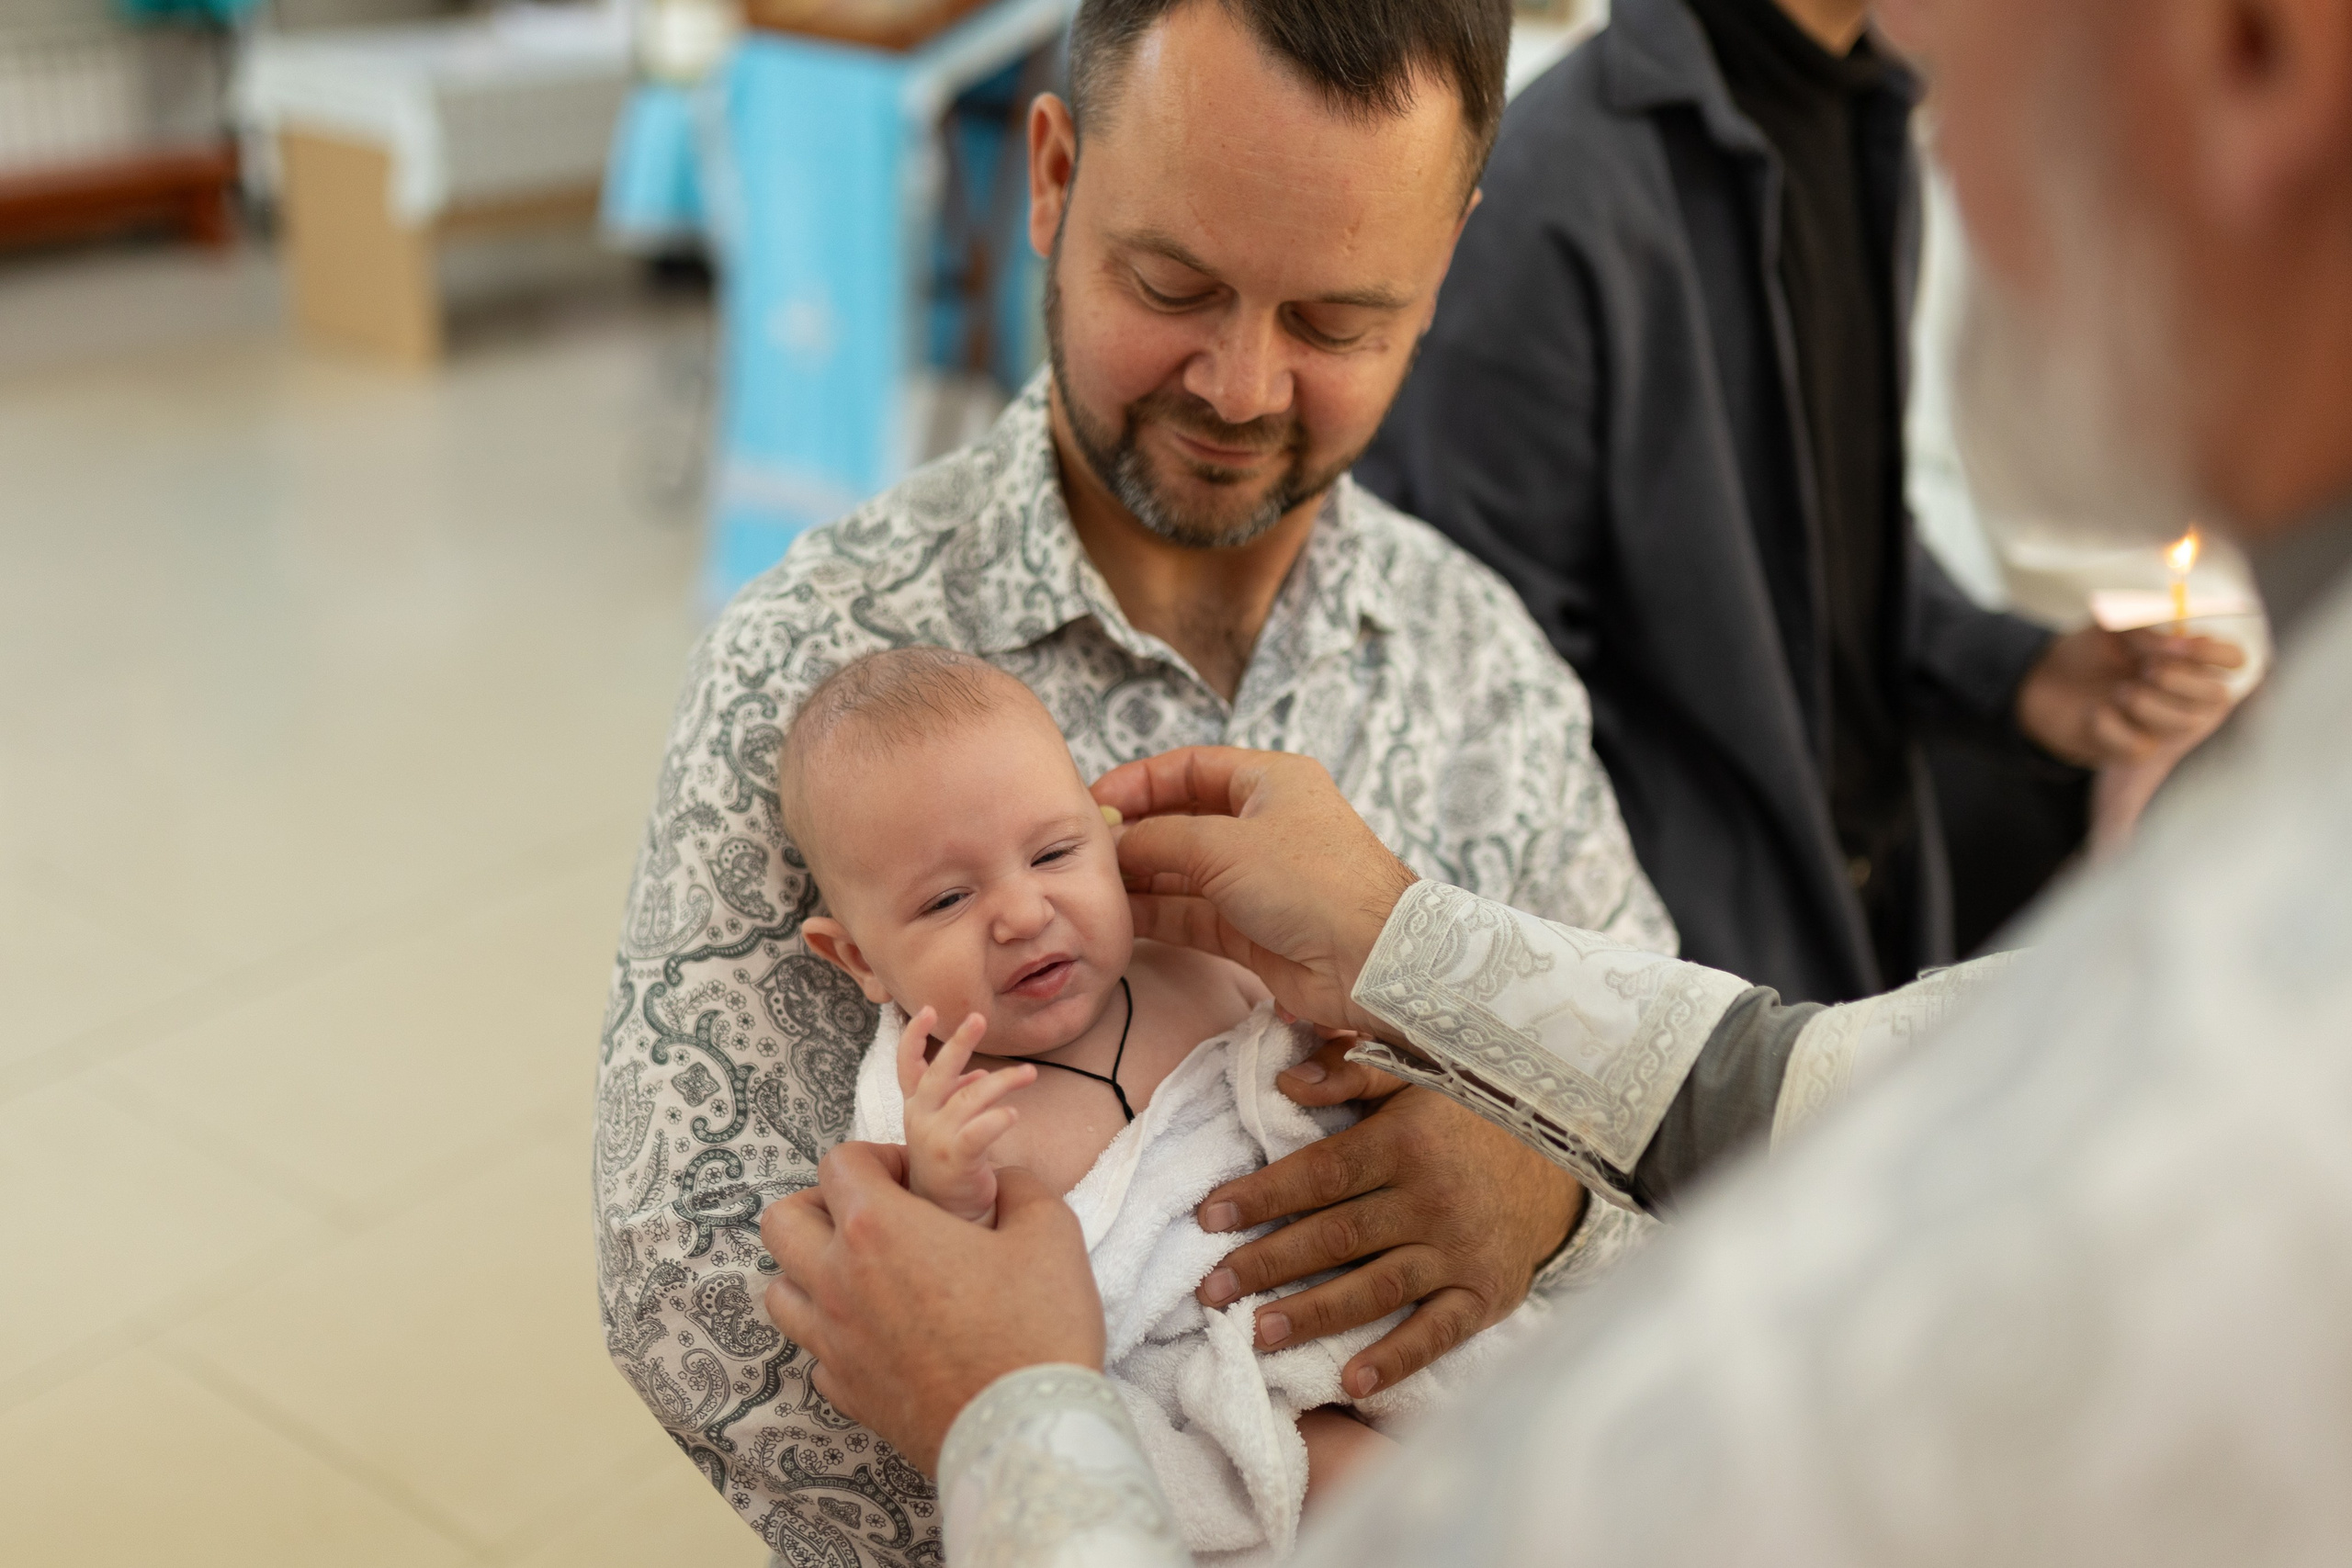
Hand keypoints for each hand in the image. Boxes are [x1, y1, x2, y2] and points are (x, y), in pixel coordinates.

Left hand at [761, 1141, 1103, 1475]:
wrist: (1023, 1435)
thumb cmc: (1036, 1329)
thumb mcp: (1051, 1232)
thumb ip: (1019, 1187)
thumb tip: (1002, 1182)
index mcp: (878, 1230)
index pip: (838, 1163)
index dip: (877, 1157)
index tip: (915, 1176)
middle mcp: (838, 1283)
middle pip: (782, 1222)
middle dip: (822, 1204)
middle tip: (876, 1217)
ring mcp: (834, 1344)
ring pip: (779, 1290)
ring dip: (810, 1270)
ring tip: (865, 1274)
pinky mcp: (845, 1392)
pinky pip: (814, 1351)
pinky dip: (836, 1335)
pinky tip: (881, 1334)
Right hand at [898, 1006, 1033, 1224]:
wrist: (947, 1210)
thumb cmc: (949, 1160)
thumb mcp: (946, 1124)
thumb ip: (958, 1096)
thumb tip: (980, 1073)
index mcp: (917, 1106)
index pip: (907, 1065)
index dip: (914, 1037)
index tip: (927, 1009)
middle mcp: (920, 1118)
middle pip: (938, 1074)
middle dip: (958, 1043)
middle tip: (979, 1018)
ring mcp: (935, 1139)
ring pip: (969, 1098)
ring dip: (1002, 1081)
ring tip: (1030, 1073)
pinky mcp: (956, 1160)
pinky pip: (978, 1133)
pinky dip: (996, 1120)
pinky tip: (1013, 1114)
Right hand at [1091, 747, 1417, 1036]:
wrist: (1373, 959)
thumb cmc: (1314, 882)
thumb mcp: (1225, 845)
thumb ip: (1160, 840)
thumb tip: (1113, 843)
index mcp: (1269, 781)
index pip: (1190, 768)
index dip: (1138, 782)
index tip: (1093, 802)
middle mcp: (1262, 825)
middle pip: (1181, 820)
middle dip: (1134, 835)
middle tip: (1085, 852)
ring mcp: (1256, 879)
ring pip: (1183, 872)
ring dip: (1140, 879)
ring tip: (1093, 887)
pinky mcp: (1251, 928)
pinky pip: (1191, 914)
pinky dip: (1157, 914)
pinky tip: (1120, 917)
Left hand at [1193, 1083, 1583, 1397]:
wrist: (1559, 1154)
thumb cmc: (1466, 1114)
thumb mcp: (1416, 1074)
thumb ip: (1350, 1071)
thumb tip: (1285, 1079)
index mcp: (1406, 1142)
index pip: (1320, 1174)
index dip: (1262, 1196)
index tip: (1208, 1216)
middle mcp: (1432, 1200)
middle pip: (1336, 1237)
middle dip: (1267, 1264)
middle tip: (1210, 1290)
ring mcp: (1460, 1252)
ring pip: (1375, 1288)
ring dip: (1314, 1314)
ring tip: (1258, 1334)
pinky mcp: (1485, 1295)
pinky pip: (1438, 1333)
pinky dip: (1396, 1359)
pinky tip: (1351, 1381)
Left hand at [2016, 627, 2243, 767]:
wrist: (2043, 681)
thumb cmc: (2087, 650)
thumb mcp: (2113, 627)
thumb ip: (2148, 629)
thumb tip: (2181, 642)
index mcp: (2187, 658)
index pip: (2233, 658)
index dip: (2218, 653)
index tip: (2185, 644)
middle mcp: (2184, 693)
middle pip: (2216, 696)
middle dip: (2185, 682)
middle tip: (2149, 669)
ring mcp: (2162, 724)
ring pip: (2183, 724)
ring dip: (2150, 704)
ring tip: (2120, 691)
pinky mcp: (2134, 750)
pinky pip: (2139, 747)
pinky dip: (2112, 727)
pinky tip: (2095, 713)